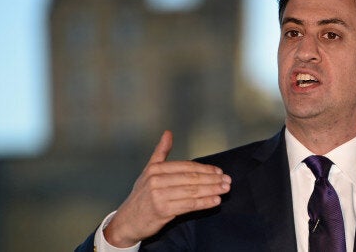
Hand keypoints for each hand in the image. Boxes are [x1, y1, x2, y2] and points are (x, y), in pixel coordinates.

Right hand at [104, 131, 231, 247]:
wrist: (127, 221)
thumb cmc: (142, 196)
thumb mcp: (148, 171)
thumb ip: (161, 153)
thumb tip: (168, 132)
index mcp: (155, 169)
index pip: (186, 167)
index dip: (205, 169)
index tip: (219, 171)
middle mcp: (156, 180)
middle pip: (191, 178)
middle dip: (212, 179)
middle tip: (228, 180)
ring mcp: (159, 195)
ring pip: (192, 191)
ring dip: (212, 190)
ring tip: (225, 189)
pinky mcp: (163, 210)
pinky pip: (189, 205)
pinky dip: (204, 203)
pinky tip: (215, 201)